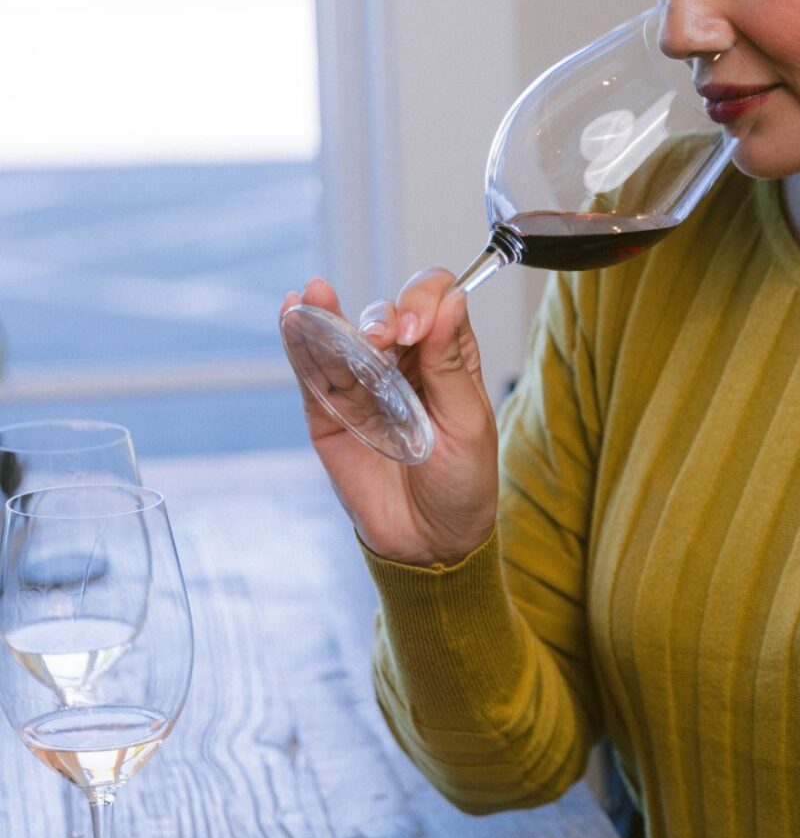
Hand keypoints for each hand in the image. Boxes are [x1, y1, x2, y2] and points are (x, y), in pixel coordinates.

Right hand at [282, 272, 499, 565]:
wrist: (429, 542)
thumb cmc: (462, 482)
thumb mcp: (468, 422)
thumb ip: (451, 362)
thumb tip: (453, 300)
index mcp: (446, 358)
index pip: (434, 301)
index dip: (425, 301)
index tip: (420, 329)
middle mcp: (403, 364)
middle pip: (386, 314)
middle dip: (384, 317)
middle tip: (385, 340)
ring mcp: (363, 386)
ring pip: (343, 335)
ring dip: (331, 312)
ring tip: (318, 295)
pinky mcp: (329, 411)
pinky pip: (311, 369)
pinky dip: (299, 338)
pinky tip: (292, 310)